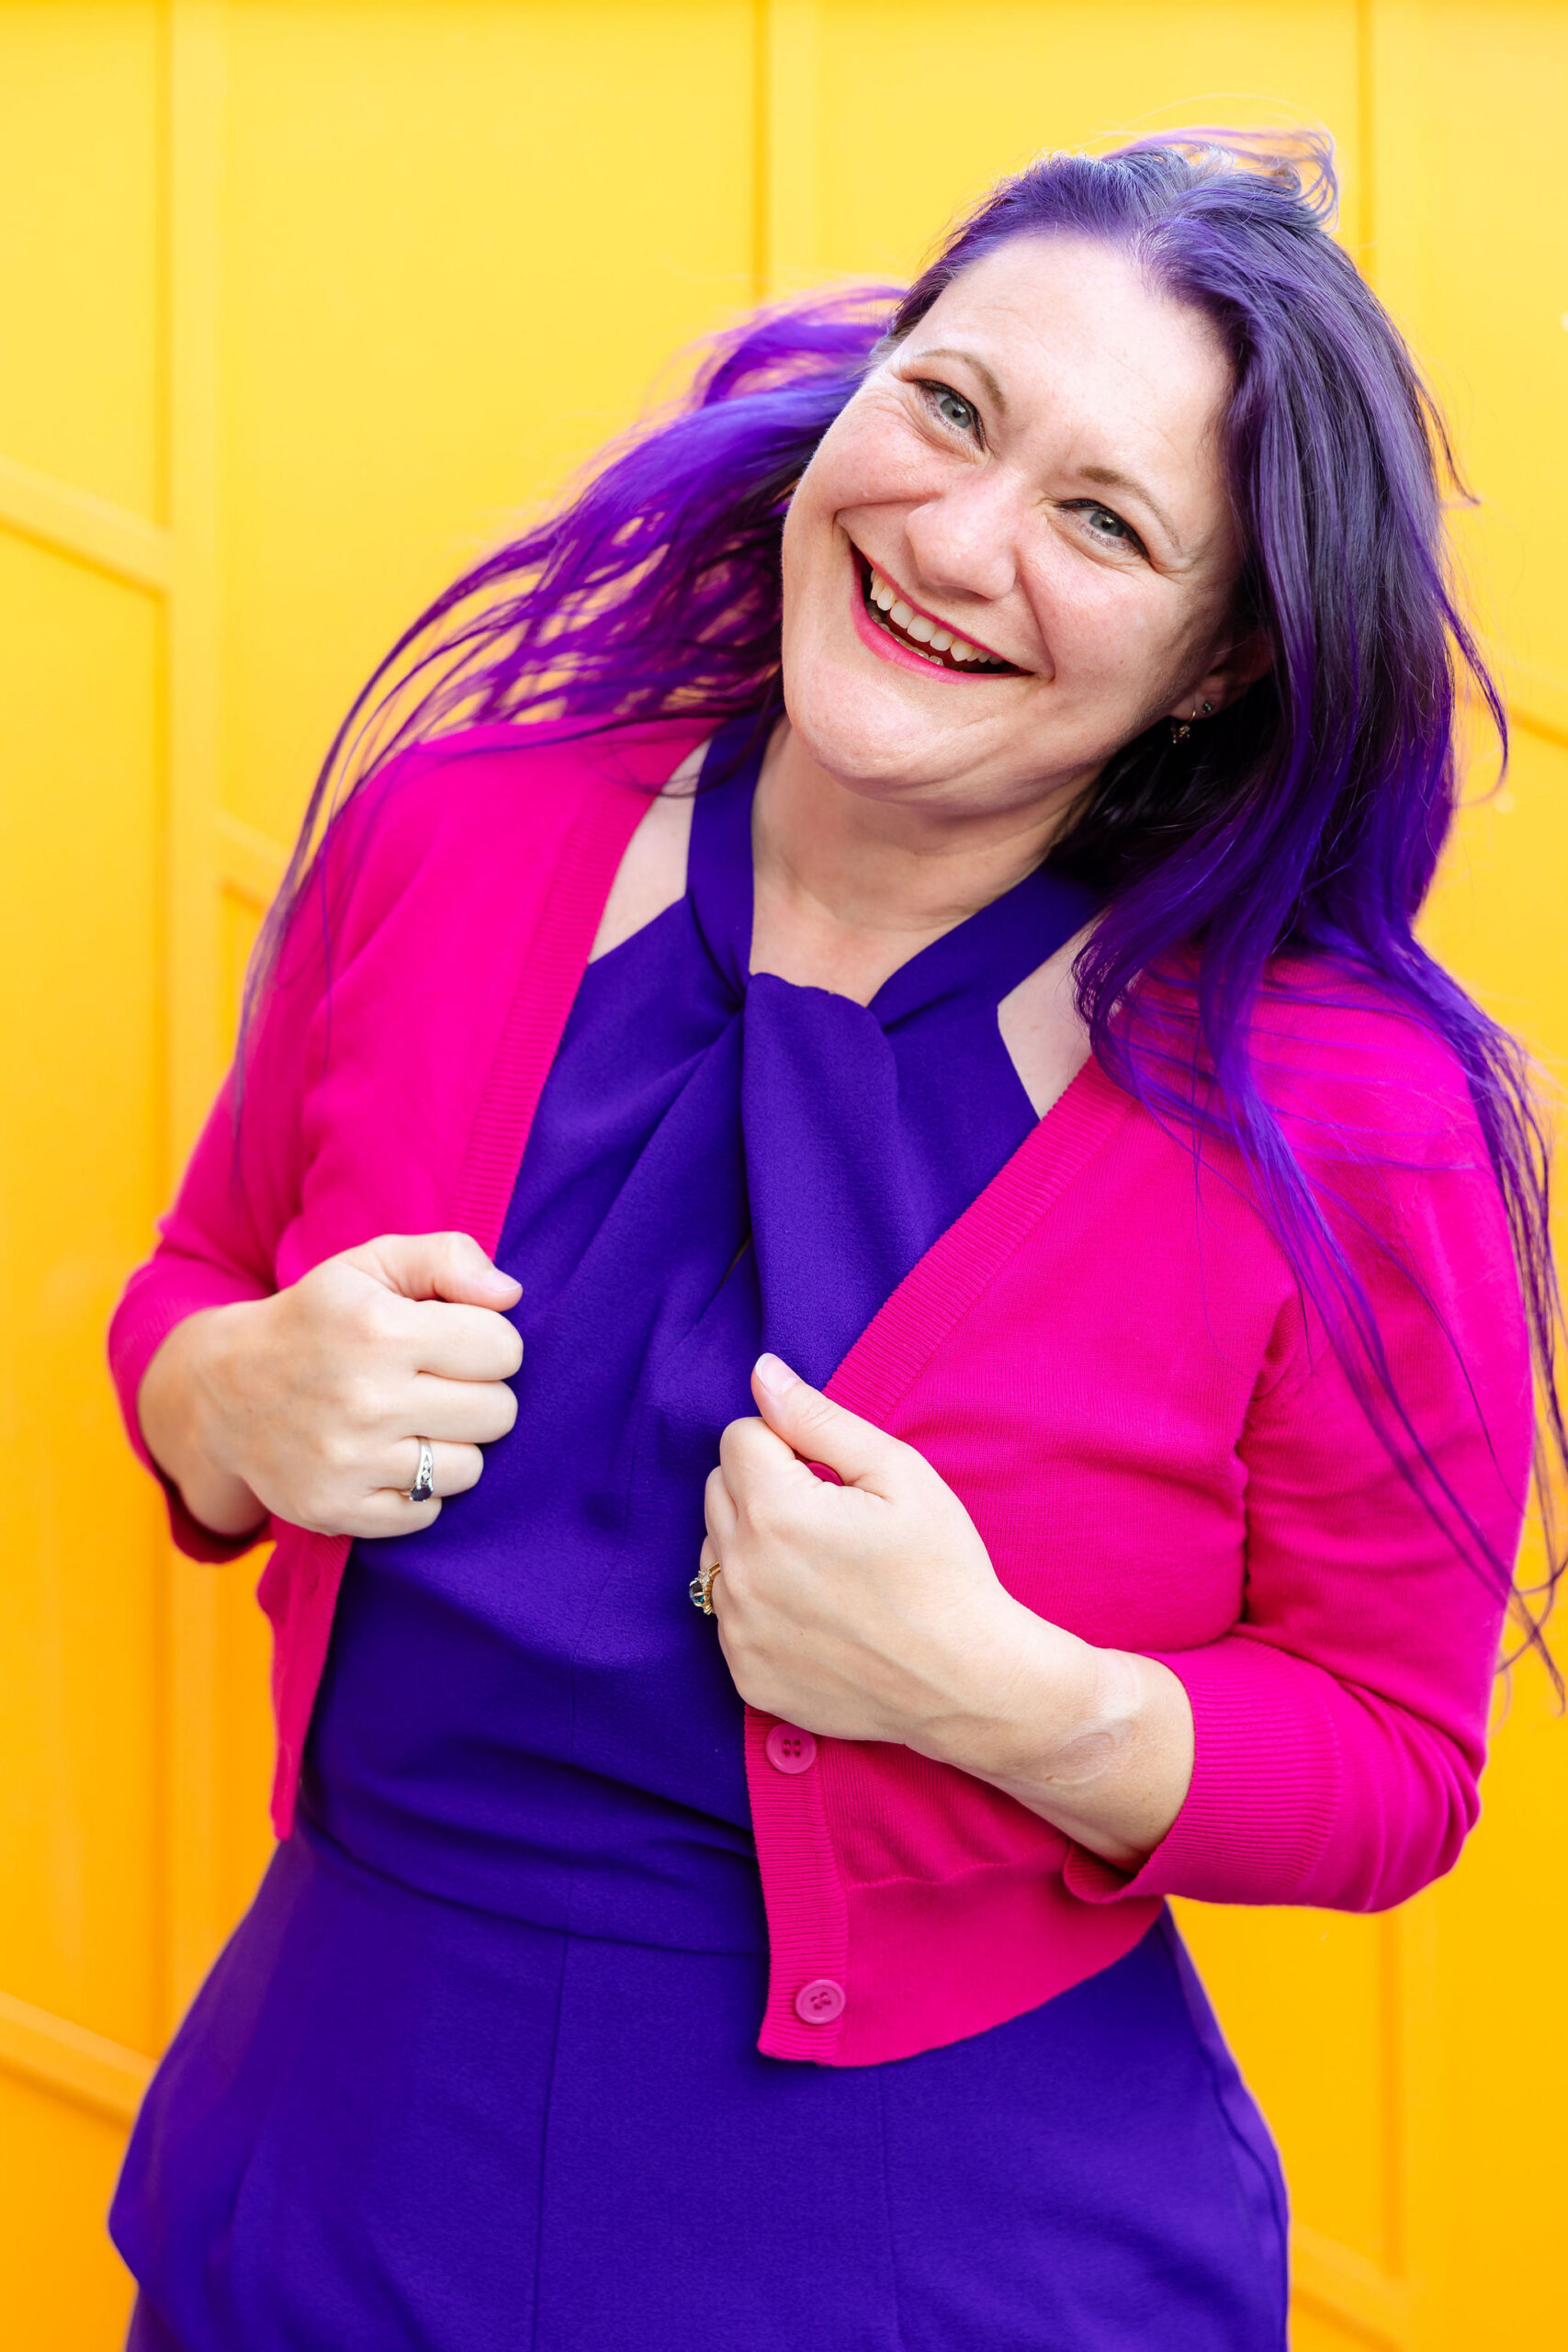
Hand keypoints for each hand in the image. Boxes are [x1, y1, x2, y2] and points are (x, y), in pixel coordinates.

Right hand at [138, 1232, 522, 1540]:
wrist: (223, 1390)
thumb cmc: (318, 1319)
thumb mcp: (372, 1264)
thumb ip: (448, 1257)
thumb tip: (509, 1295)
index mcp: (379, 1329)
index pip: (503, 1349)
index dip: (488, 1341)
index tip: (455, 1341)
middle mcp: (364, 1399)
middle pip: (498, 1412)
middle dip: (478, 1393)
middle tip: (437, 1383)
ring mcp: (348, 1462)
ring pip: (469, 1468)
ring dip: (451, 1444)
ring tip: (413, 1421)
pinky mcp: (335, 1510)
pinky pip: (426, 1513)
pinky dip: (417, 1489)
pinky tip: (387, 1457)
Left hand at [703, 1353, 1193, 1866]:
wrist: (969, 1681)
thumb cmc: (943, 1570)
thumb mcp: (897, 1473)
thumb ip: (816, 1418)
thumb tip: (761, 1373)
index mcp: (774, 1511)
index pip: (739, 1437)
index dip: (790, 1445)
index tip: (833, 1475)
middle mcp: (740, 1572)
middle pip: (718, 1488)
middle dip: (764, 1485)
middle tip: (831, 1515)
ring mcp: (738, 1631)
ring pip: (716, 1550)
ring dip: (755, 1542)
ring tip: (822, 1565)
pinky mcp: (746, 1675)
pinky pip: (728, 1614)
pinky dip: (760, 1603)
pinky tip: (816, 1613)